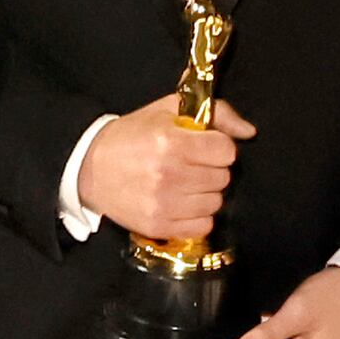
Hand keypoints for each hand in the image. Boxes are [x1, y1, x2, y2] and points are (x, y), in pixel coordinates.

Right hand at [78, 96, 254, 239]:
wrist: (90, 168)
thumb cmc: (132, 136)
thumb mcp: (168, 111)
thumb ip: (215, 113)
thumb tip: (249, 131)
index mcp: (171, 142)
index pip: (226, 150)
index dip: (219, 147)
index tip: (205, 147)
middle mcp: (169, 174)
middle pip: (223, 178)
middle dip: (212, 169)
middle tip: (192, 165)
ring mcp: (164, 203)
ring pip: (215, 203)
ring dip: (206, 193)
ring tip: (185, 184)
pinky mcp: (159, 225)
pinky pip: (203, 226)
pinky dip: (198, 216)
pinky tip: (182, 203)